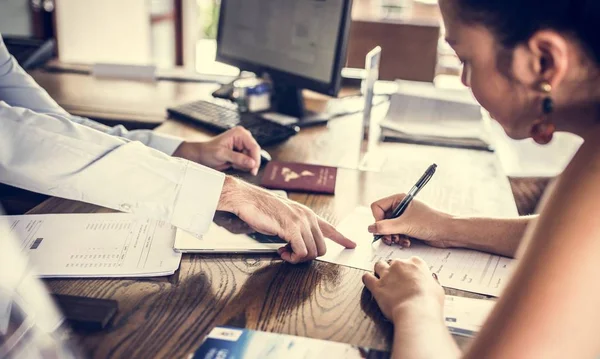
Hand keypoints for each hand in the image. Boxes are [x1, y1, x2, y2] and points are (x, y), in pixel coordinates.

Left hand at [173, 126, 260, 174]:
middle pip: (255, 153)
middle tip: (236, 166)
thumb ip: (238, 158)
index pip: (254, 147)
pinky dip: (242, 165)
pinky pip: (248, 161)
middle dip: (248, 162)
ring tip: (232, 163)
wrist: (201, 155)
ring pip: (252, 158)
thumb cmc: (208, 152)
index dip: (256, 159)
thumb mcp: (222, 155)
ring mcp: (243, 144)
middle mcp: (243, 137)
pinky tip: (233, 164)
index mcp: (240, 133)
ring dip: (244, 164)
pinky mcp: (241, 151)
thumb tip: (252, 163)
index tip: (253, 170)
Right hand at [218, 177, 355, 262]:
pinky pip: (301, 252)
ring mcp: (301, 222)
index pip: (330, 228)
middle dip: (307, 257)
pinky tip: (282, 251)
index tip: (352, 244)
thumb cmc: (261, 210)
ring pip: (312, 252)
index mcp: (307, 214)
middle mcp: (308, 217)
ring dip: (297, 258)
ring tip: (284, 252)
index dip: (342, 238)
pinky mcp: (291, 228)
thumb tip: (299, 245)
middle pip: (322, 248)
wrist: (247, 199)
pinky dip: (292, 257)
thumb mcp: (284, 218)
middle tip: (290, 254)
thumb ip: (295, 229)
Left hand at [362, 257, 443, 321]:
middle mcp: (400, 265)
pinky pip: (367, 277)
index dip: (409, 269)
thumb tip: (430, 282)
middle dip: (395, 270)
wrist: (416, 311)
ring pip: (379, 265)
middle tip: (397, 280)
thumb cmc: (429, 302)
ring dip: (380, 270)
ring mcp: (387, 274)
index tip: (410, 276)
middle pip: (394, 262)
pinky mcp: (377, 286)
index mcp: (416, 263)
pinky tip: (369, 281)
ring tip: (382, 278)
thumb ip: (431, 282)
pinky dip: (367, 279)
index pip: (411, 261)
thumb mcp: (437, 289)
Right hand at [368, 194, 454, 247]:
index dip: (377, 219)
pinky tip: (407, 242)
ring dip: (392, 237)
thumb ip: (385, 227)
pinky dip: (399, 239)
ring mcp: (404, 218)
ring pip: (387, 228)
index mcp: (398, 200)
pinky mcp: (408, 227)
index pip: (377, 207)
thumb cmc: (431, 223)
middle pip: (381, 219)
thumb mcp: (405, 225)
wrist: (448, 232)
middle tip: (391, 238)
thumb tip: (370, 228)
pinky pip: (395, 234)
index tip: (383, 228)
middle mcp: (400, 207)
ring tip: (401, 240)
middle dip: (386, 231)